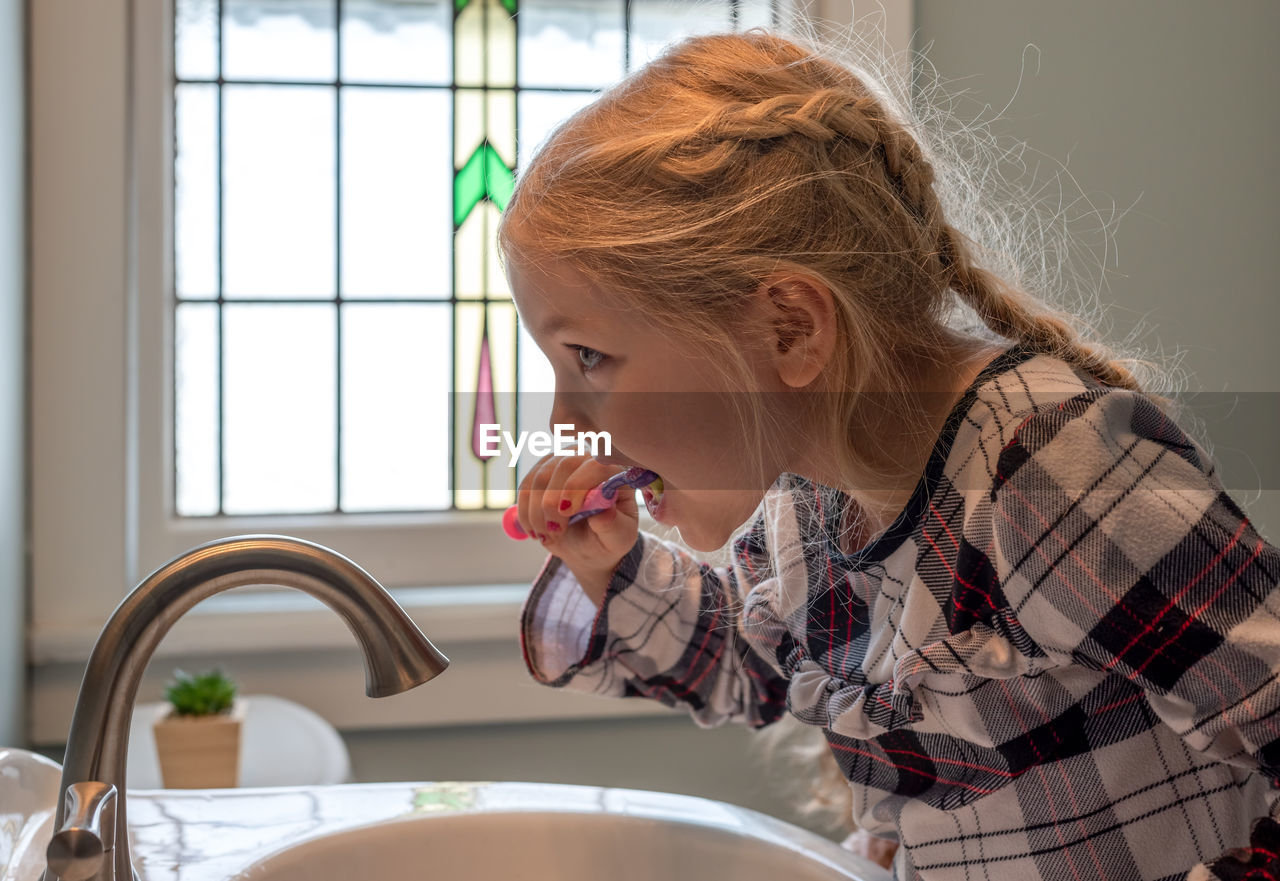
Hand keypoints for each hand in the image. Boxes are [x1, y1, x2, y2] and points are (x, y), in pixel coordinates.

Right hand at [515, 455, 640, 606]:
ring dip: (538, 512)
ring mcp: (563, 459)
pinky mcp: (542, 469)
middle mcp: (589, 457)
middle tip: (556, 532)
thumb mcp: (618, 538)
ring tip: (549, 536)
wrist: (589, 542)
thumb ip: (613, 525)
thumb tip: (604, 512)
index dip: (578, 485)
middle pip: (564, 465)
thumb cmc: (608, 536)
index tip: (566, 511)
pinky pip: (525, 487)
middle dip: (553, 503)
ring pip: (540, 476)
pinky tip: (537, 531)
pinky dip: (526, 513)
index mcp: (615, 471)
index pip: (596, 465)